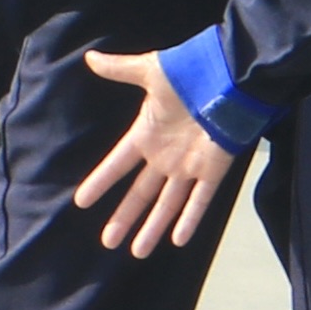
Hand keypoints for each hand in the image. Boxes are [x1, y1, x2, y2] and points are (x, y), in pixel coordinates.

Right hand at [74, 48, 239, 256]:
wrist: (229, 76)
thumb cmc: (189, 71)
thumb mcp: (150, 71)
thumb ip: (120, 69)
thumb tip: (89, 57)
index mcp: (147, 134)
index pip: (118, 164)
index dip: (101, 181)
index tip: (81, 201)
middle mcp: (165, 155)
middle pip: (140, 193)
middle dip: (124, 217)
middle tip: (107, 241)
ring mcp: (188, 165)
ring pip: (167, 203)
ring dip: (153, 227)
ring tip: (137, 252)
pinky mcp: (212, 170)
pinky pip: (200, 200)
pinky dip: (190, 219)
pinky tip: (178, 240)